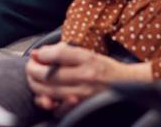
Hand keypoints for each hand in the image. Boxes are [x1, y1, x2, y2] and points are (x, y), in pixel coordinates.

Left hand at [25, 42, 151, 111]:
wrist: (129, 87)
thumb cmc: (105, 69)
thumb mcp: (87, 54)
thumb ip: (62, 52)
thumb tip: (38, 53)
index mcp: (87, 59)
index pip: (55, 55)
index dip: (40, 55)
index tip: (36, 55)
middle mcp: (85, 77)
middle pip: (47, 74)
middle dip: (32, 70)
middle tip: (31, 67)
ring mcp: (83, 95)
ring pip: (48, 91)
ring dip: (35, 85)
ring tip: (35, 79)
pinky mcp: (81, 108)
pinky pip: (57, 108)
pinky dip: (48, 102)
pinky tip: (47, 96)